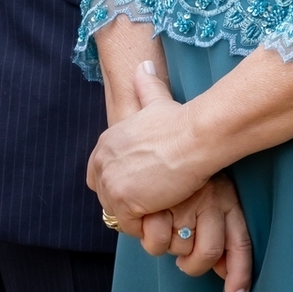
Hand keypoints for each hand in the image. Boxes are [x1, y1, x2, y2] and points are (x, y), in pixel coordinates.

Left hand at [87, 61, 252, 291]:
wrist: (194, 137)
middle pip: (108, 197)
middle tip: (156, 198)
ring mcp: (110, 183)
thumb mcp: (157, 101)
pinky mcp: (123, 202)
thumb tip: (143, 65)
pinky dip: (148, 225)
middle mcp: (101, 162)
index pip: (99, 175)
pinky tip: (165, 211)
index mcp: (105, 142)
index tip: (143, 184)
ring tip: (164, 205)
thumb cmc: (181, 121)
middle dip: (129, 202)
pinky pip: (132, 226)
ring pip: (119, 214)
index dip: (120, 182)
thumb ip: (146, 87)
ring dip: (140, 215)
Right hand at [139, 175, 251, 291]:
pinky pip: (154, 242)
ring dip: (166, 241)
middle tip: (181, 241)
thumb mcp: (210, 192)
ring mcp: (184, 201)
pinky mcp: (156, 203)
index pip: (239, 241)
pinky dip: (146, 233)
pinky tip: (145, 212)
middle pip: (207, 254)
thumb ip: (217, 233)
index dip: (239, 272)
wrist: (157, 132)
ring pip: (177, 249)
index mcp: (226, 196)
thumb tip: (228, 281)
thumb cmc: (178, 166)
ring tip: (161, 216)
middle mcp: (211, 198)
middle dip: (190, 259)